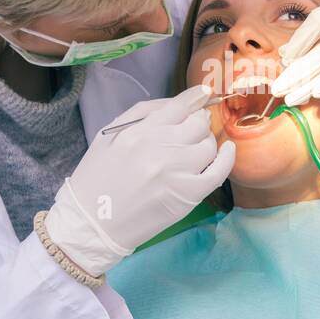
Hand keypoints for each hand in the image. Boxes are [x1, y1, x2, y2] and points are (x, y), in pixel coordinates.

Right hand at [45, 85, 234, 276]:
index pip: (179, 106)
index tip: (203, 94)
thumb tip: (179, 103)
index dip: (195, 97)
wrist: (92, 224)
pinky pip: (219, 171)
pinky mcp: (188, 196)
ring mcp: (176, 173)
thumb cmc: (98, 178)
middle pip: (197, 123)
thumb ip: (142, 114)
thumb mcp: (109, 136)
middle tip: (193, 128)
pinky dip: (227, 158)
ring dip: (206, 141)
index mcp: (137, 133)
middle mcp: (159, 149)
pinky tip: (227, 150)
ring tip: (195, 147)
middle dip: (198, 121)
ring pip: (208, 145)